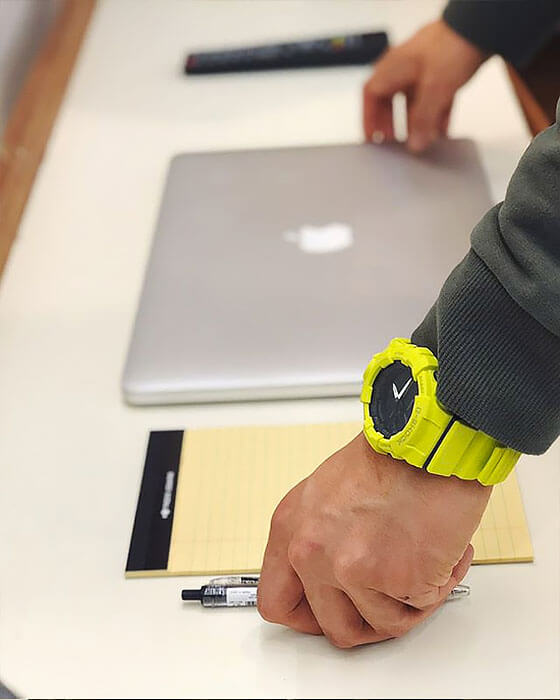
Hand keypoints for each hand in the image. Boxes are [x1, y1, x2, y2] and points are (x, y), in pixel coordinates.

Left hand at [258, 433, 490, 646]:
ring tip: (423, 559)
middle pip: (333, 626)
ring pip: (382, 624)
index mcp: (290, 529)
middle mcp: (312, 552)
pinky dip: (438, 586)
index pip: (276, 601)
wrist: (429, 441)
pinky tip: (443, 553)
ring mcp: (351, 570)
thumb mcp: (325, 493)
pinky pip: (420, 608)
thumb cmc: (389, 456)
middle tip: (391, 599)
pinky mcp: (397, 580)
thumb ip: (317, 538)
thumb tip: (329, 577)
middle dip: (368, 620)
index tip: (330, 613)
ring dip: (409, 600)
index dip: (307, 617)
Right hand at [363, 19, 486, 151]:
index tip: (372, 138)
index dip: (369, 118)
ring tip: (423, 140)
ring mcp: (423, 70)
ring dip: (418, 123)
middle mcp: (404, 69)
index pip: (371, 94)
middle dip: (393, 124)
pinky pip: (433, 99)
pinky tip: (442, 130)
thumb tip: (415, 145)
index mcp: (393, 68)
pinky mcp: (442, 72)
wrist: (482, 26)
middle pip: (390, 101)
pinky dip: (436, 115)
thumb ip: (423, 120)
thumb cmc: (452, 44)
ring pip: (413, 102)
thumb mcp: (434, 89)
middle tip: (395, 143)